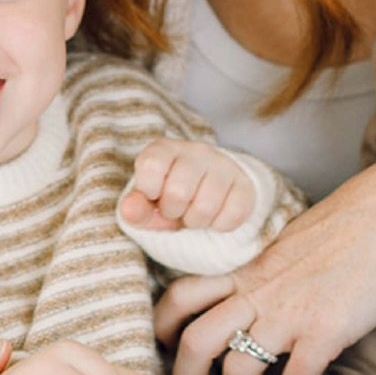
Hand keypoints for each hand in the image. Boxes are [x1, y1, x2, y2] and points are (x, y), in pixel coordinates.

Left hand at [119, 139, 255, 233]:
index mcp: (165, 149)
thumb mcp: (147, 204)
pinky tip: (215, 216)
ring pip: (205, 207)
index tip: (154, 196)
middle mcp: (196, 151)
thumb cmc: (169, 197)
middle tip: (176, 209)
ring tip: (194, 214)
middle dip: (173, 212)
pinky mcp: (245, 185)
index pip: (151, 165)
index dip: (149, 190)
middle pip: (178, 192)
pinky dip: (219, 225)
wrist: (209, 192)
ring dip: (196, 221)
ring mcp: (223, 166)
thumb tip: (130, 211)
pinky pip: (232, 215)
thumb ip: (135, 208)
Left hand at [153, 143, 375, 374]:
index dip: (163, 327)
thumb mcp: (290, 244)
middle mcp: (259, 293)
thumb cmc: (349, 227)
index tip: (169, 347)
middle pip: (196, 342)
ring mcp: (290, 314)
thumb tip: (257, 292)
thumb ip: (267, 271)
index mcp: (248, 270)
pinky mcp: (325, 331)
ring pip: (238, 370)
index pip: (182, 295)